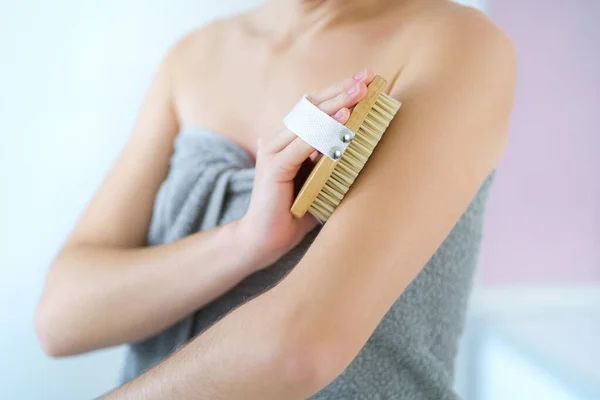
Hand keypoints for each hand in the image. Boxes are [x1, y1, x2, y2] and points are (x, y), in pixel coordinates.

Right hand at [237, 69, 374, 267]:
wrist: (264, 239)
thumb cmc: (294, 211)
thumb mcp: (321, 180)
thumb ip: (334, 160)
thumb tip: (363, 143)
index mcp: (289, 140)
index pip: (315, 108)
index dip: (339, 92)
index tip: (366, 80)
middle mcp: (279, 140)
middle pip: (312, 107)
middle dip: (341, 91)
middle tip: (367, 78)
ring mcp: (273, 152)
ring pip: (307, 121)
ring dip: (336, 104)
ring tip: (359, 93)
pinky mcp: (274, 168)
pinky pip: (301, 145)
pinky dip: (323, 131)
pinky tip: (343, 119)